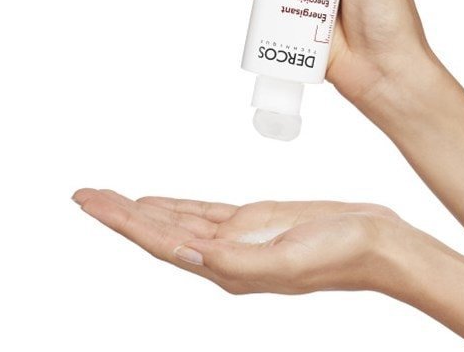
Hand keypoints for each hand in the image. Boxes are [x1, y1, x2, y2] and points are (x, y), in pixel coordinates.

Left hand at [72, 188, 400, 293]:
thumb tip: (189, 255)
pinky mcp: (254, 221)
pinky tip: (159, 204)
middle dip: (119, 212)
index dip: (121, 222)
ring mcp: (238, 238)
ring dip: (141, 209)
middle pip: (159, 230)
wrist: (378, 244)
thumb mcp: (288, 262)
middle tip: (85, 194)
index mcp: (227, 268)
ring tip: (111, 197)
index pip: (160, 241)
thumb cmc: (343, 255)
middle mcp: (224, 255)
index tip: (88, 202)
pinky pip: (202, 212)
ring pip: (177, 220)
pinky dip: (175, 206)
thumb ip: (236, 262)